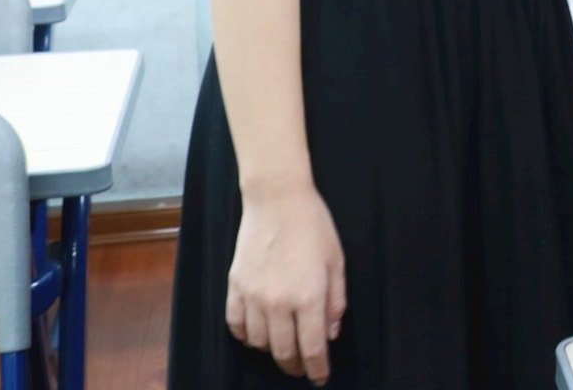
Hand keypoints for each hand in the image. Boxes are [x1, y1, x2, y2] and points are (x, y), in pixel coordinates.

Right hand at [225, 184, 346, 384]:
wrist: (277, 200)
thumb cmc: (313, 226)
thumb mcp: (337, 261)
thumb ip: (336, 301)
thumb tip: (331, 333)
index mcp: (308, 296)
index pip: (312, 348)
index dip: (317, 369)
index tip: (320, 378)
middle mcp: (278, 302)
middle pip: (284, 351)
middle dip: (295, 365)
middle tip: (302, 368)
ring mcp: (253, 296)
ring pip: (259, 342)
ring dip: (272, 351)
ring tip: (283, 348)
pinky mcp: (235, 287)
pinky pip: (237, 325)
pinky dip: (247, 336)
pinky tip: (258, 334)